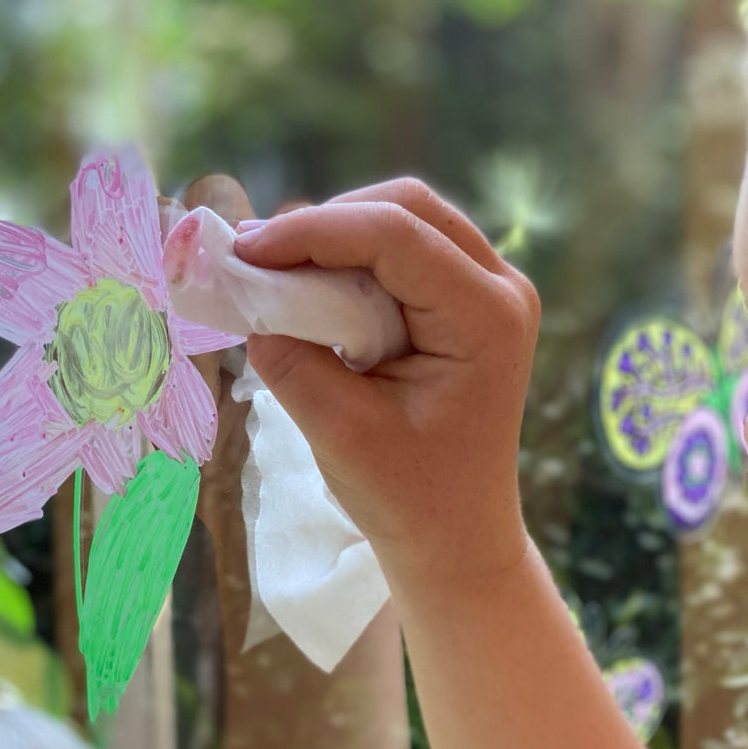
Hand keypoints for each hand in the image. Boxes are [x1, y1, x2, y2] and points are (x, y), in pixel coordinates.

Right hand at [234, 178, 540, 588]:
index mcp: (488, 320)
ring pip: (405, 220)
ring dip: (335, 237)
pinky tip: (306, 286)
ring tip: (270, 271)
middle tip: (252, 256)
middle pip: (406, 208)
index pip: (396, 236)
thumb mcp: (340, 432)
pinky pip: (406, 251)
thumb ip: (292, 357)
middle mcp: (502, 290)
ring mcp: (491, 292)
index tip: (244, 252)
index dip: (313, 231)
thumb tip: (245, 290)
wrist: (459, 540)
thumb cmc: (410, 498)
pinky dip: (351, 258)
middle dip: (323, 224)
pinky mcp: (467, 303)